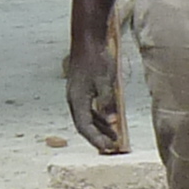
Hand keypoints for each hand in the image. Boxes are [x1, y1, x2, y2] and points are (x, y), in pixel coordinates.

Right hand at [64, 32, 127, 154]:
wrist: (87, 40)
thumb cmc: (96, 59)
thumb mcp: (106, 82)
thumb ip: (108, 103)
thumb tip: (111, 121)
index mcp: (77, 100)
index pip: (84, 126)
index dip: (95, 139)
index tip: (106, 149)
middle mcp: (74, 100)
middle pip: (84, 125)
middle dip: (97, 138)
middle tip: (111, 148)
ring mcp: (77, 95)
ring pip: (87, 117)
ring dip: (99, 128)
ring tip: (114, 138)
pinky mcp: (82, 89)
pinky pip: (89, 109)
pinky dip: (99, 117)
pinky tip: (111, 121)